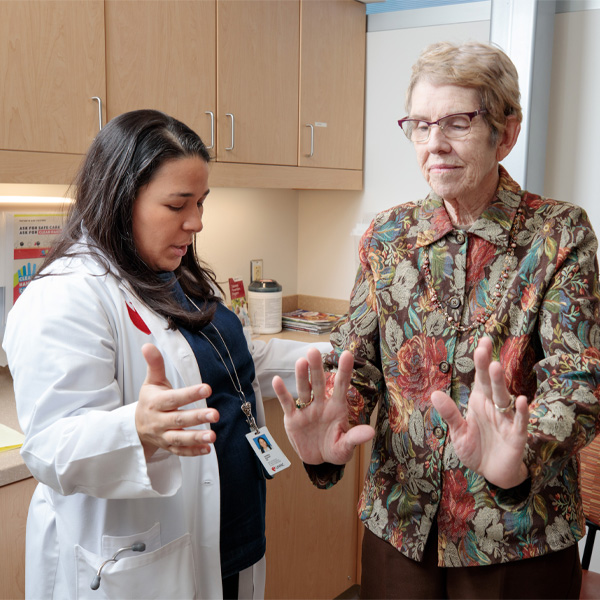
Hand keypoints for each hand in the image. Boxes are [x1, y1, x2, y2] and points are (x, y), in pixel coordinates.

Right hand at [135, 344, 218, 459]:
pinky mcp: (169, 446)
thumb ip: (154, 364)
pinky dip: (193, 452)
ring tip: (213, 436)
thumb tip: (148, 344)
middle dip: (197, 417)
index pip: (174, 398)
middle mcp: (159, 421)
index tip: (207, 388)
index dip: (190, 394)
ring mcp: (164, 436)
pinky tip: (207, 449)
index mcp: (156, 402)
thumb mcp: (151, 382)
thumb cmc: (149, 401)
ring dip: (196, 438)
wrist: (136, 427)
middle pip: (178, 420)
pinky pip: (180, 451)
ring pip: (180, 438)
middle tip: (216, 414)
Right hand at [272, 347, 373, 464]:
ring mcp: (306, 410)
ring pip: (303, 390)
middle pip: (319, 383)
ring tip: (300, 361)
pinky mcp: (293, 419)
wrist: (317, 460)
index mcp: (336, 408)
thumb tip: (371, 432)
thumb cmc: (335, 450)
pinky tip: (276, 380)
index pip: (341, 386)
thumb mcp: (346, 447)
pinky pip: (287, 403)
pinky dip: (281, 392)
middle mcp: (321, 405)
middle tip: (314, 350)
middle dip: (316, 367)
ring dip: (301, 376)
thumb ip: (355, 438)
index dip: (344, 371)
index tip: (347, 354)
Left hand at [431, 337, 528, 488]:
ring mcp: (506, 420)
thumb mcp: (458, 432)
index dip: (481, 360)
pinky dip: (520, 412)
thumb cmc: (475, 449)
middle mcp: (494, 407)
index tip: (482, 342)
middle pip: (491, 383)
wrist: (492, 474)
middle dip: (488, 366)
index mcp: (479, 402)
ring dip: (499, 383)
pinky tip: (520, 400)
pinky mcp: (516, 436)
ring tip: (495, 366)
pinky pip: (519, 422)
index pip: (480, 377)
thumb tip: (434, 394)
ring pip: (504, 398)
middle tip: (484, 346)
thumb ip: (450, 414)